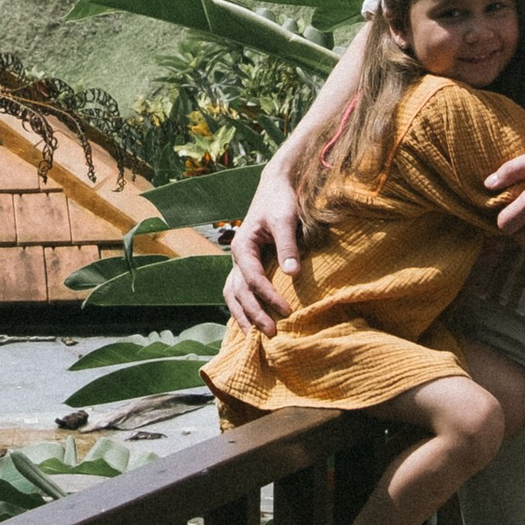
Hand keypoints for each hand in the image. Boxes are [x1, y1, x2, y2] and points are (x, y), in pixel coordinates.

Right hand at [224, 162, 301, 332]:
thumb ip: (287, 246)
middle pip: (239, 292)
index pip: (253, 279)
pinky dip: (241, 308)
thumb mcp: (284, 219)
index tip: (287, 310)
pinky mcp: (247, 265)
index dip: (268, 297)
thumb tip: (292, 273)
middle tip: (272, 333)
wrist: (275, 187)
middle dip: (254, 314)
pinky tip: (249, 323)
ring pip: (233, 295)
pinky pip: (238, 291)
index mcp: (242, 246)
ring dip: (242, 316)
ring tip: (254, 337)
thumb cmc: (280, 201)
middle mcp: (236, 257)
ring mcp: (239, 262)